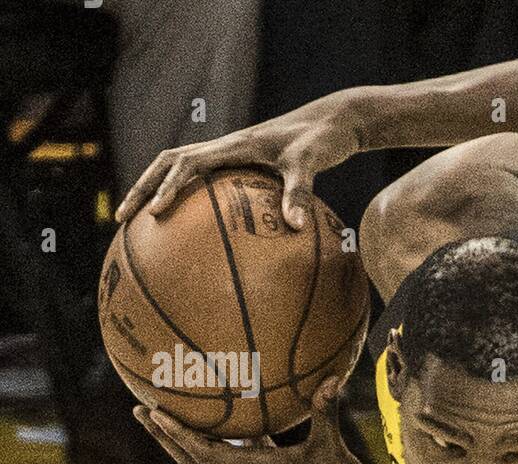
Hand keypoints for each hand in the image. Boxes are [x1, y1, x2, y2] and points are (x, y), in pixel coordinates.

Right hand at [115, 95, 362, 227]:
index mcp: (234, 144)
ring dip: (156, 188)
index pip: (188, 163)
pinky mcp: (239, 163)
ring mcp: (230, 154)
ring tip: (142, 222)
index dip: (168, 186)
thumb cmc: (323, 140)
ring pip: (179, 167)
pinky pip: (203, 179)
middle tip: (124, 219)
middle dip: (143, 188)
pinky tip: (190, 227)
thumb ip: (301, 192)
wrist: (333, 122)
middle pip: (168, 162)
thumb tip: (296, 227)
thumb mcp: (313, 163)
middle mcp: (225, 146)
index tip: (155, 212)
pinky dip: (187, 196)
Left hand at [133, 377, 377, 463]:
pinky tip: (232, 413)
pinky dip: (227, 434)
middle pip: (193, 458)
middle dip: (165, 436)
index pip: (202, 452)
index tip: (152, 411)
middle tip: (142, 410)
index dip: (174, 433)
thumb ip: (326, 413)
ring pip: (213, 455)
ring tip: (172, 411)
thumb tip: (331, 380)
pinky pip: (241, 449)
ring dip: (188, 437)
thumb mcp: (333, 449)